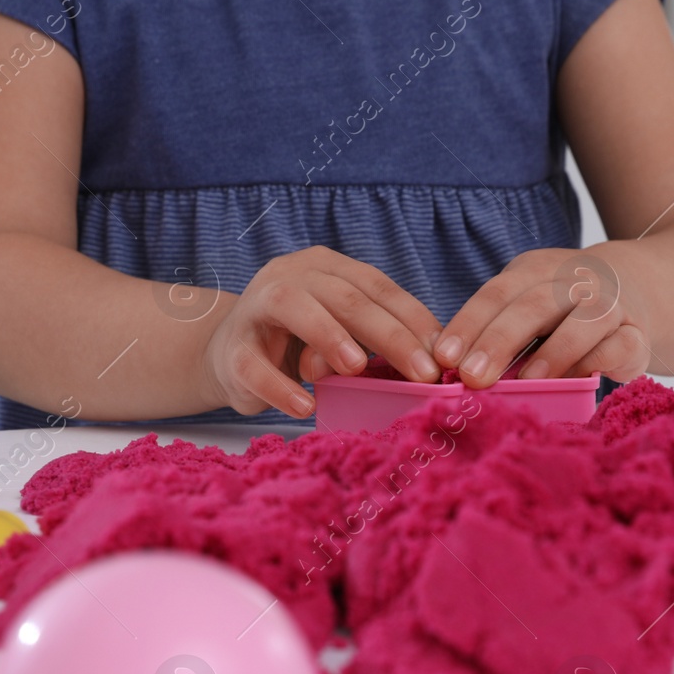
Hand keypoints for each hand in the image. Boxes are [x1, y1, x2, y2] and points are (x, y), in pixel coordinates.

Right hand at [201, 247, 443, 416]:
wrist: (229, 356)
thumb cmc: (299, 344)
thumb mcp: (343, 333)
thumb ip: (375, 339)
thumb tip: (430, 363)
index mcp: (326, 267)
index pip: (377, 286)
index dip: (413, 318)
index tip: (444, 354)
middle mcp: (291, 275)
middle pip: (344, 296)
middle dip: (388, 334)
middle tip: (422, 371)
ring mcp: (256, 308)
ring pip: (292, 308)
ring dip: (328, 335)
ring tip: (357, 367)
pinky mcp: (232, 349)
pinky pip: (254, 366)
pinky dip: (282, 387)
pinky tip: (306, 405)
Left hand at [435, 247, 652, 386]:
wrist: (639, 288)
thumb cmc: (563, 310)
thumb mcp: (526, 308)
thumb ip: (497, 334)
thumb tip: (454, 376)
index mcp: (533, 271)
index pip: (495, 294)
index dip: (468, 325)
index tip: (444, 358)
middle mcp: (572, 280)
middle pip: (533, 306)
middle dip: (499, 341)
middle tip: (472, 376)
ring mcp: (609, 304)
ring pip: (583, 322)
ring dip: (554, 352)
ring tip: (526, 381)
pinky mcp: (636, 334)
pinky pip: (619, 345)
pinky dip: (598, 361)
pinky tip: (577, 380)